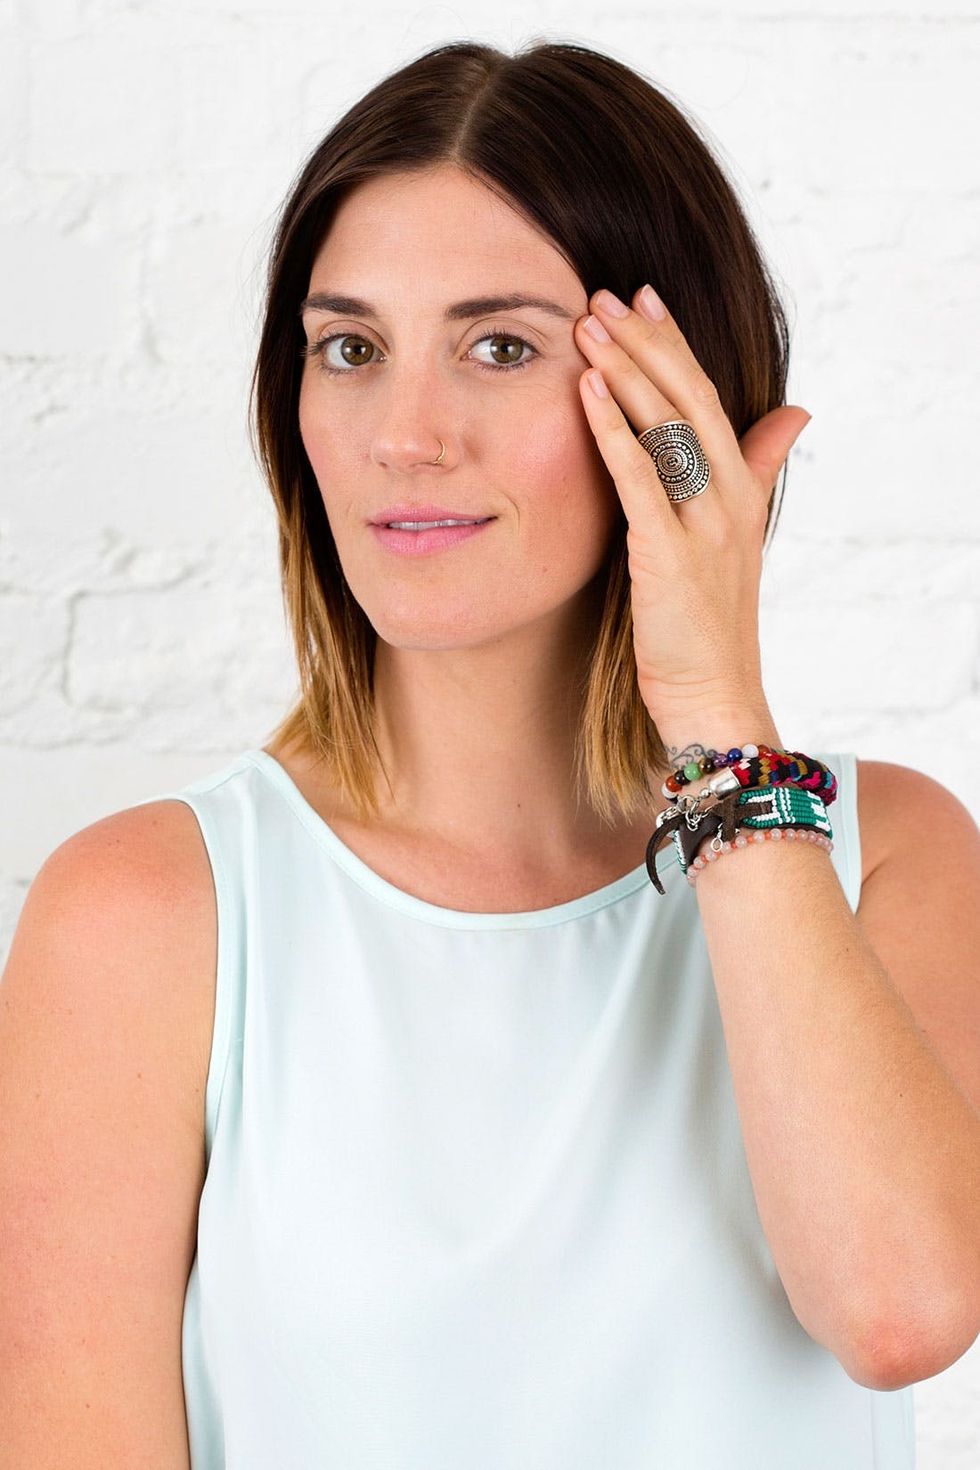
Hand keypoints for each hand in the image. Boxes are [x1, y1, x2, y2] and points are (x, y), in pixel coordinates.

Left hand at [575, 284, 809, 736]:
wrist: (714, 696)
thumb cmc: (710, 623)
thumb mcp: (738, 536)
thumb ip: (758, 468)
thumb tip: (795, 412)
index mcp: (742, 488)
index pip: (706, 396)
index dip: (673, 344)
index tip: (641, 299)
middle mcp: (729, 497)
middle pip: (687, 397)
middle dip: (643, 343)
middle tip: (601, 296)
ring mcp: (704, 526)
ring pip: (665, 427)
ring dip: (623, 371)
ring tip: (585, 326)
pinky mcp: (669, 556)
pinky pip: (640, 479)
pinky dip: (612, 431)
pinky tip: (586, 391)